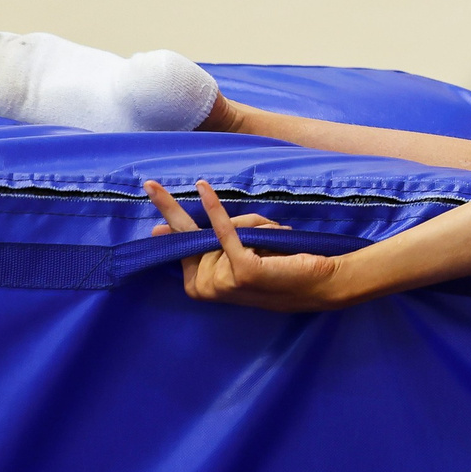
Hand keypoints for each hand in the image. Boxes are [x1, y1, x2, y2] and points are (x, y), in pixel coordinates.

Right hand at [144, 179, 352, 311]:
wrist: (321, 283)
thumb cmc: (279, 264)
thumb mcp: (239, 250)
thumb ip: (205, 237)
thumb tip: (162, 227)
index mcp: (197, 286)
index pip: (186, 241)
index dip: (183, 221)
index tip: (151, 191)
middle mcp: (204, 287)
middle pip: (202, 233)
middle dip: (198, 214)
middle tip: (149, 184)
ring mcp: (221, 281)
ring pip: (225, 228)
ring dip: (256, 227)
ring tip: (278, 244)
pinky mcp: (241, 270)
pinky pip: (225, 230)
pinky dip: (215, 208)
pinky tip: (203, 187)